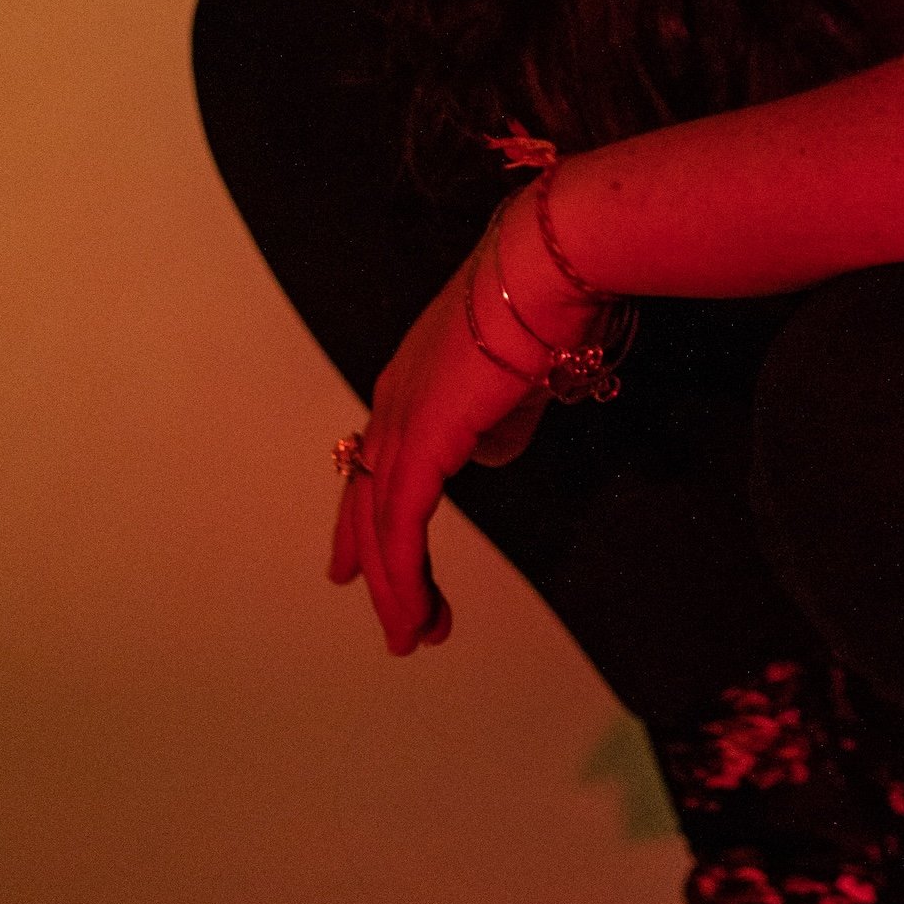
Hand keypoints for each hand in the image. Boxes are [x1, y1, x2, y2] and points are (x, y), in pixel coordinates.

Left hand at [329, 249, 568, 655]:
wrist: (546, 266)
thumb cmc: (548, 305)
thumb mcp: (519, 378)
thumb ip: (498, 421)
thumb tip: (488, 452)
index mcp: (412, 382)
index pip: (376, 465)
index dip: (366, 522)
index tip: (355, 569)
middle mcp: (392, 400)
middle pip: (369, 502)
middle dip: (380, 570)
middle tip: (396, 624)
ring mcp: (399, 418)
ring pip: (381, 525)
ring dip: (399, 589)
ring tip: (416, 637)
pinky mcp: (418, 440)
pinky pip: (402, 526)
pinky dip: (405, 576)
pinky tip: (418, 612)